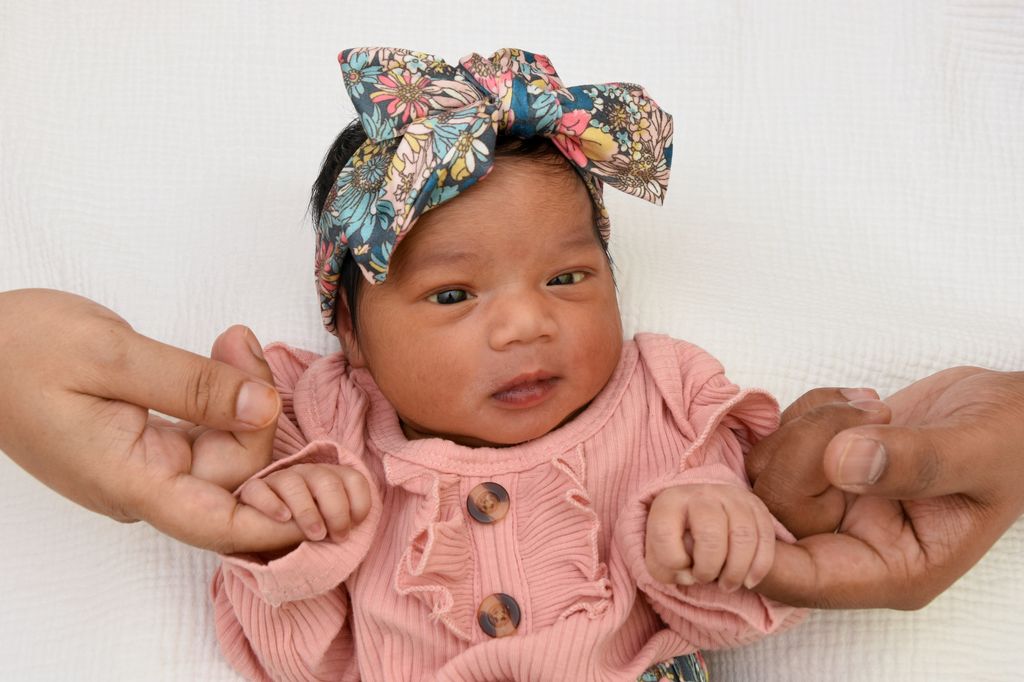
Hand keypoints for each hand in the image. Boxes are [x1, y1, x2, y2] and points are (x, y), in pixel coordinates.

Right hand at [0, 288, 301, 553]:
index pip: (219, 524)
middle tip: (246, 345)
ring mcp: (142, 466)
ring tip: (236, 341)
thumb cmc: (18, 349)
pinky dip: (222, 399)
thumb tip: (265, 406)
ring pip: (223, 451)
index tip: (329, 502)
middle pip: (234, 475)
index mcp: (129, 480)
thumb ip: (195, 385)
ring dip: (243, 400)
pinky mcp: (143, 444)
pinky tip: (227, 357)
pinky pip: (203, 434)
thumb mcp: (112, 356)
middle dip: (259, 415)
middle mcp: (142, 484)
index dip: (279, 521)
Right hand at [239, 463, 370, 546]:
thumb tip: (354, 525)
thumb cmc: (299, 530)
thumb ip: (340, 520)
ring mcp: (279, 479)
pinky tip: (282, 518)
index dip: (360, 501)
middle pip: (327, 481)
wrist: (258, 532)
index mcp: (328, 478)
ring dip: (308, 511)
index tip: (356, 524)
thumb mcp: (326, 526)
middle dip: (337, 511)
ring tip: (316, 535)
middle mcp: (306, 474)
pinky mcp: (252, 490)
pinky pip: (259, 490)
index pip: (353, 478)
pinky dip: (271, 504)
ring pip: (294, 483)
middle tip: (338, 537)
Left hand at [645, 483, 775, 592]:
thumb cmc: (677, 542)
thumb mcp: (659, 554)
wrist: (701, 517)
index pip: (664, 534)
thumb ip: (664, 568)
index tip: (680, 569)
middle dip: (708, 569)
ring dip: (736, 571)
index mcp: (669, 502)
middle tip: (705, 579)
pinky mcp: (756, 506)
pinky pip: (765, 538)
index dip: (672, 562)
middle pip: (710, 535)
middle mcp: (701, 494)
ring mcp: (732, 497)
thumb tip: (689, 574)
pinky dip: (759, 566)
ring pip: (743, 537)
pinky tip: (749, 581)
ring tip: (727, 585)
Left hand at [749, 370, 1023, 608]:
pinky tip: (859, 401)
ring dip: (810, 424)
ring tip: (874, 406)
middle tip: (872, 413)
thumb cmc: (1015, 441)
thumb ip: (918, 461)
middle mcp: (854, 543)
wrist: (1013, 412)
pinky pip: (778, 441)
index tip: (741, 503)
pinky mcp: (822, 468)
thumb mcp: (981, 450)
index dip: (761, 549)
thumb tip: (843, 463)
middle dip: (809, 448)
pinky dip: (807, 410)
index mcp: (894, 568)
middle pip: (777, 511)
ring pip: (769, 472)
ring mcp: (834, 504)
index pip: (805, 579)